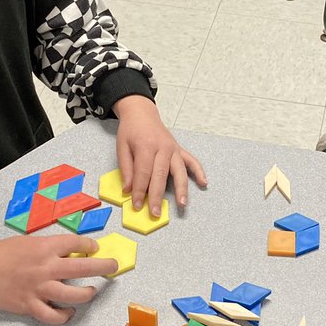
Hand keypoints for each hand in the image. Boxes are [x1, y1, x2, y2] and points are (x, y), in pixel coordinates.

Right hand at [0, 233, 116, 323]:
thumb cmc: (0, 254)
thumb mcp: (27, 242)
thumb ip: (49, 248)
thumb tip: (71, 252)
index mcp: (44, 248)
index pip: (76, 244)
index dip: (90, 246)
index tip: (95, 248)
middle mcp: (45, 268)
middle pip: (84, 268)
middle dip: (104, 266)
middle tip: (112, 266)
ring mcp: (39, 290)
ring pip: (75, 296)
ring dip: (88, 294)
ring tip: (90, 291)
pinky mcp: (30, 306)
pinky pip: (54, 316)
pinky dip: (65, 316)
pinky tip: (69, 311)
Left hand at [113, 95, 206, 215]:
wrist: (142, 113)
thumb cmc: (131, 131)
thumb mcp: (122, 147)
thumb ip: (126, 168)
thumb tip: (128, 189)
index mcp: (146, 146)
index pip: (143, 173)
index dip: (139, 191)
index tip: (137, 205)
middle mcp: (163, 148)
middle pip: (161, 175)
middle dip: (158, 196)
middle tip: (156, 212)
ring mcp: (173, 149)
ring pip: (179, 171)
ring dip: (181, 189)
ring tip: (182, 204)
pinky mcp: (179, 150)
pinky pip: (192, 161)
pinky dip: (199, 172)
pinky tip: (204, 183)